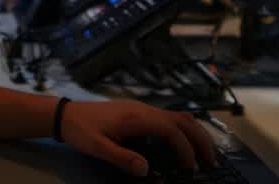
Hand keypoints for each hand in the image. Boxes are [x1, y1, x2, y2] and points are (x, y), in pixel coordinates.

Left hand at [59, 99, 217, 176]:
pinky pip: (169, 118)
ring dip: (195, 134)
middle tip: (212, 162)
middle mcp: (143, 110)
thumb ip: (122, 158)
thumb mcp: (97, 147)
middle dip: (201, 140)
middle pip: (183, 120)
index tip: (191, 169)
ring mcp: (142, 109)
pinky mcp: (139, 112)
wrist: (66, 114)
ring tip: (205, 155)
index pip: (172, 131)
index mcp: (136, 117)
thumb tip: (146, 170)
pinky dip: (183, 130)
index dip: (186, 150)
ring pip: (178, 116)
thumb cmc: (80, 129)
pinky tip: (185, 144)